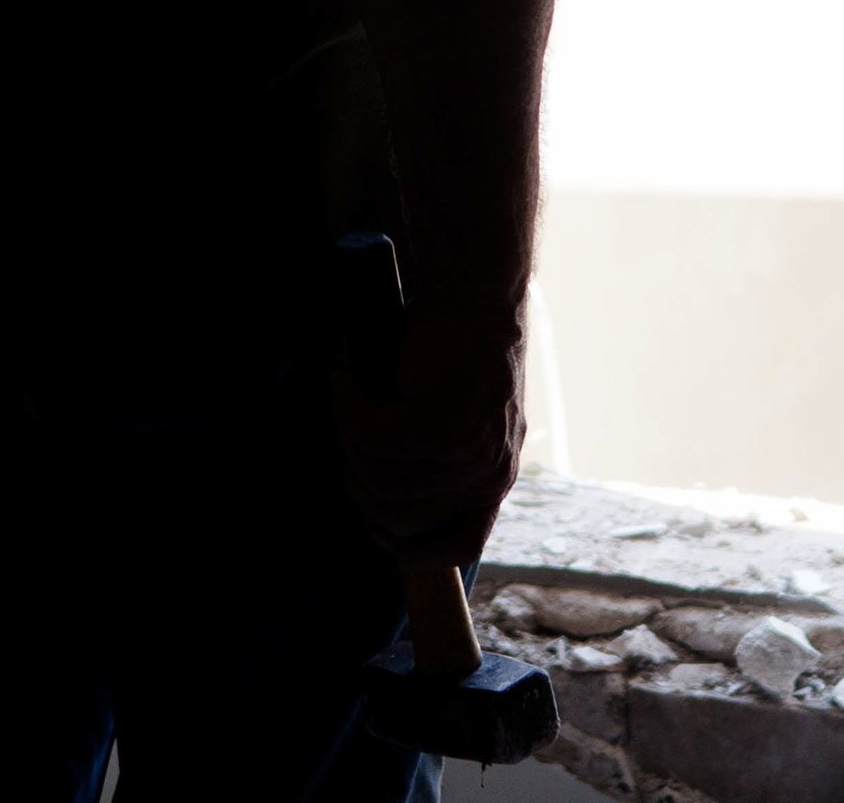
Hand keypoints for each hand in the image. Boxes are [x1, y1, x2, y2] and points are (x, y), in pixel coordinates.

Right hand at [332, 299, 524, 566]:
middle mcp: (489, 476)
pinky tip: (347, 383)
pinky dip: (348, 409)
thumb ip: (442, 466)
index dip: (410, 548)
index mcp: (496, 480)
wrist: (476, 295)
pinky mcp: (440, 426)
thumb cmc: (459, 351)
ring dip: (350, 442)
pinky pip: (370, 440)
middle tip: (350, 439)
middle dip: (361, 484)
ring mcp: (466, 456)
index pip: (460, 547)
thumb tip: (383, 503)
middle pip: (400, 521)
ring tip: (350, 403)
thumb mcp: (466, 422)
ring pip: (379, 481)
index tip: (376, 525)